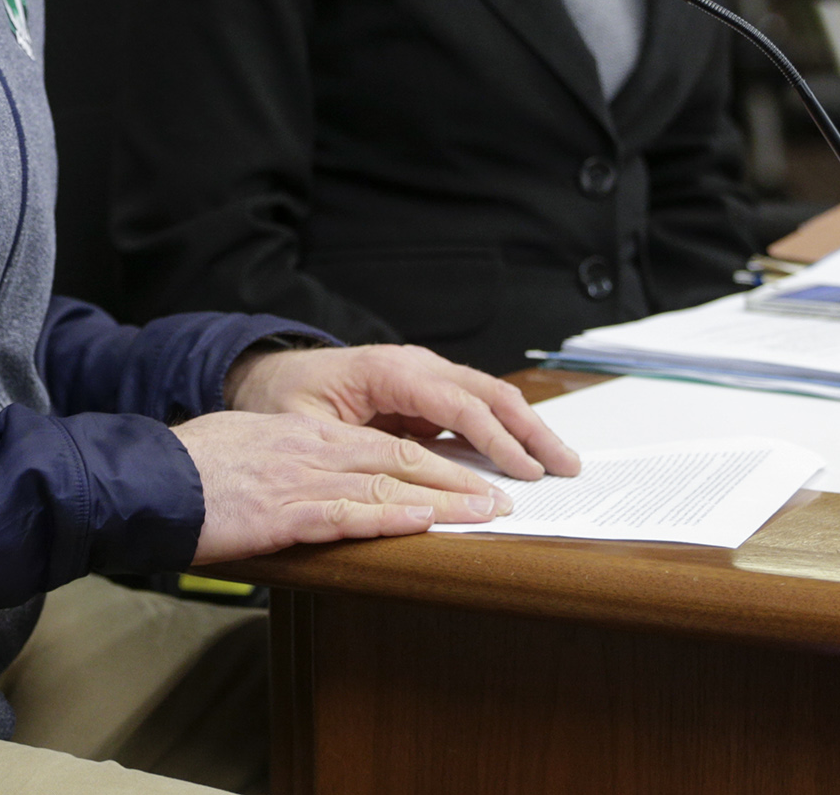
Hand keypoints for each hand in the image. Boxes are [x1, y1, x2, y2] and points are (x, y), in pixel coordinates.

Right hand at [170, 409, 512, 563]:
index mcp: (303, 434)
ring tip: (488, 512)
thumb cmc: (189, 469)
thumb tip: (300, 478)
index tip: (468, 474)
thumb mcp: (244, 449)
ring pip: (390, 484)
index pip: (383, 443)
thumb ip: (282, 460)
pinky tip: (429, 523)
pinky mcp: (288, 513)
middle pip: (401, 457)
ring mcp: (303, 479)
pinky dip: (398, 519)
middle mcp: (312, 448)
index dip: (433, 459)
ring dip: (447, 499)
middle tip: (501, 493)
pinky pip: (354, 514)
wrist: (147, 480)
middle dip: (457, 476)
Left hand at [226, 343, 581, 482]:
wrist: (274, 375)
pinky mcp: (427, 394)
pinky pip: (474, 410)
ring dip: (527, 429)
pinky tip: (526, 458)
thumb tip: (401, 473)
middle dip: (530, 429)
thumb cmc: (286, 398)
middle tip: (566, 466)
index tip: (524, 469)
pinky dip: (505, 431)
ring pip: (489, 398)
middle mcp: (414, 366)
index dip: (494, 437)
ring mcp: (424, 376)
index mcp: (387, 369)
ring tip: (560, 462)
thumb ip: (355, 443)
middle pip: (486, 393)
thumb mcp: (307, 423)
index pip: (456, 402)